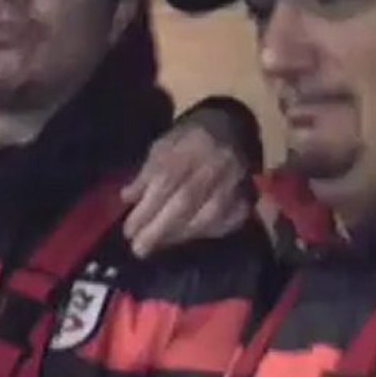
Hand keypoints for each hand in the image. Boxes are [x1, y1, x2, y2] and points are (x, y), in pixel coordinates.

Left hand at [120, 121, 251, 257]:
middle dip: (160, 229)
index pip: (165, 182)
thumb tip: (127, 198)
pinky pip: (229, 220)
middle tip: (140, 249)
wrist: (228, 127)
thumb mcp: (161, 147)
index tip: (129, 231)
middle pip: (186, 202)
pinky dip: (207, 233)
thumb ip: (146, 173)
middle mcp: (213, 165)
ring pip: (209, 216)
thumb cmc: (186, 141)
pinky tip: (187, 238)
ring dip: (181, 234)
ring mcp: (234, 181)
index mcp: (187, 149)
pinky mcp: (248, 195)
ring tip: (159, 245)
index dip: (146, 209)